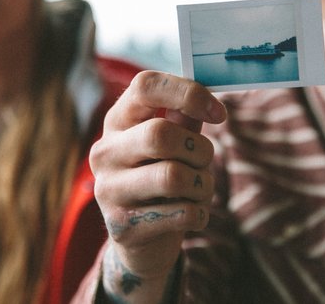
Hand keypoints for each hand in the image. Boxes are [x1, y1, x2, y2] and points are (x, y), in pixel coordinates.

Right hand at [90, 71, 225, 301]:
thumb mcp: (171, 142)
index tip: (219, 113)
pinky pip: (181, 213)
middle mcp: (105, 151)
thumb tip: (208, 93)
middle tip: (204, 160)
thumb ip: (184, 116)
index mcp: (117, 120)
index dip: (187, 93)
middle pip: (160, 134)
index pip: (145, 85)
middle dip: (199, 149)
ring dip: (202, 183)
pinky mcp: (123, 225)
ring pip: (173, 176)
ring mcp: (108, 189)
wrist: (140, 238)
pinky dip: (199, 213)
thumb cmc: (160, 175)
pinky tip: (191, 214)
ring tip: (199, 188)